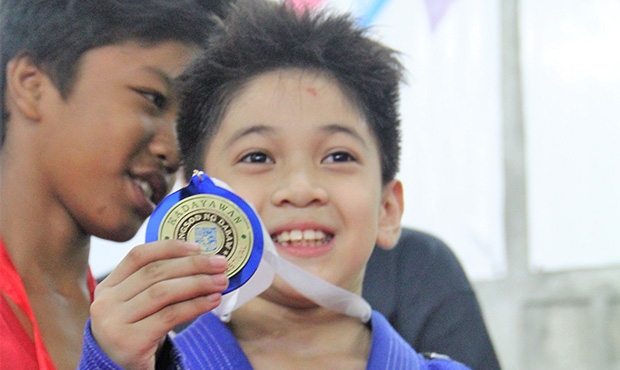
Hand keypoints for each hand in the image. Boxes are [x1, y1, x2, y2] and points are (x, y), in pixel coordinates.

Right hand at [90, 240, 227, 369]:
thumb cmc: (138, 335)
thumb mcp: (138, 306)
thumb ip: (156, 283)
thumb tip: (201, 260)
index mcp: (108, 287)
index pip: (138, 256)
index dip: (169, 247)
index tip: (198, 246)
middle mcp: (106, 302)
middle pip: (155, 272)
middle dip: (192, 265)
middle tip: (220, 263)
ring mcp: (114, 323)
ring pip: (163, 292)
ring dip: (197, 284)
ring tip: (221, 282)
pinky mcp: (130, 342)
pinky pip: (169, 316)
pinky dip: (195, 306)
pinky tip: (212, 301)